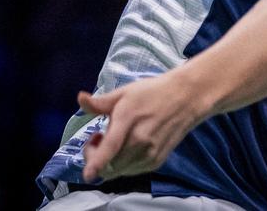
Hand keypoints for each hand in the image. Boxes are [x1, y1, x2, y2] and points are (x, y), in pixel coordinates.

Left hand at [78, 72, 200, 181]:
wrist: (186, 98)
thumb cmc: (152, 92)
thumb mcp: (124, 93)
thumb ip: (100, 102)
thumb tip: (80, 99)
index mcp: (128, 119)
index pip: (110, 147)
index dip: (96, 163)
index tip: (88, 174)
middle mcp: (140, 141)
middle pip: (109, 165)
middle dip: (95, 157)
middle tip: (98, 138)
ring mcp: (150, 153)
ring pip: (119, 171)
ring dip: (109, 161)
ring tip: (115, 141)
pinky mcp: (156, 161)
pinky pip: (131, 171)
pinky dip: (123, 163)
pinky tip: (127, 146)